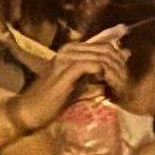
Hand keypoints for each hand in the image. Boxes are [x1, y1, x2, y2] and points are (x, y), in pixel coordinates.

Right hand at [7, 37, 124, 136]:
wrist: (31, 109)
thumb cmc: (55, 98)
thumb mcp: (81, 82)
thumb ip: (99, 71)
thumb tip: (123, 57)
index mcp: (71, 49)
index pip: (104, 45)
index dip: (118, 59)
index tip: (124, 76)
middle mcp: (68, 50)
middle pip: (104, 49)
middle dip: (118, 66)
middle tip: (123, 82)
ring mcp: (64, 59)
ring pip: (99, 56)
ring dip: (112, 71)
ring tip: (117, 85)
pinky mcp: (63, 71)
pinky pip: (89, 65)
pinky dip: (101, 74)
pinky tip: (105, 84)